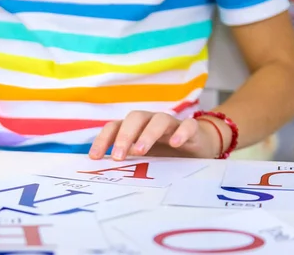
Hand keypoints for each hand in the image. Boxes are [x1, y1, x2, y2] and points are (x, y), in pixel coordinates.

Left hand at [88, 111, 226, 159]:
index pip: (114, 126)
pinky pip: (188, 125)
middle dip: (124, 137)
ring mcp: (171, 124)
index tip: (95, 157)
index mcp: (135, 128)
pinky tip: (175, 144)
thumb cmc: (165, 153)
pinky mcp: (192, 130)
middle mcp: (150, 121)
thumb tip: (100, 174)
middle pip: (135, 118)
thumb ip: (126, 162)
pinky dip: (182, 132)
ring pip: (159, 120)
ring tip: (140, 151)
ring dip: (147, 134)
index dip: (103, 140)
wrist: (198, 147)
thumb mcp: (143, 159)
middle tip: (118, 157)